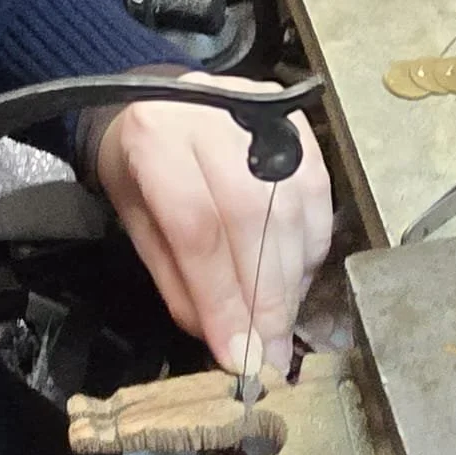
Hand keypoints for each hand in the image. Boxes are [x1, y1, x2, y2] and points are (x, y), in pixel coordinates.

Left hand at [94, 75, 331, 375]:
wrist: (160, 100)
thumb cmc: (140, 163)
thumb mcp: (137, 220)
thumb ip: (176, 278)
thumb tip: (222, 337)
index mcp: (158, 138)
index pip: (199, 228)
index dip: (223, 298)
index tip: (237, 354)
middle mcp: (214, 120)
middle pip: (253, 219)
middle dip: (265, 299)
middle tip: (269, 353)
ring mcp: (262, 116)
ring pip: (292, 211)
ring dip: (291, 282)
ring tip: (279, 326)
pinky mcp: (297, 125)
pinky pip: (318, 198)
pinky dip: (310, 250)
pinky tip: (294, 280)